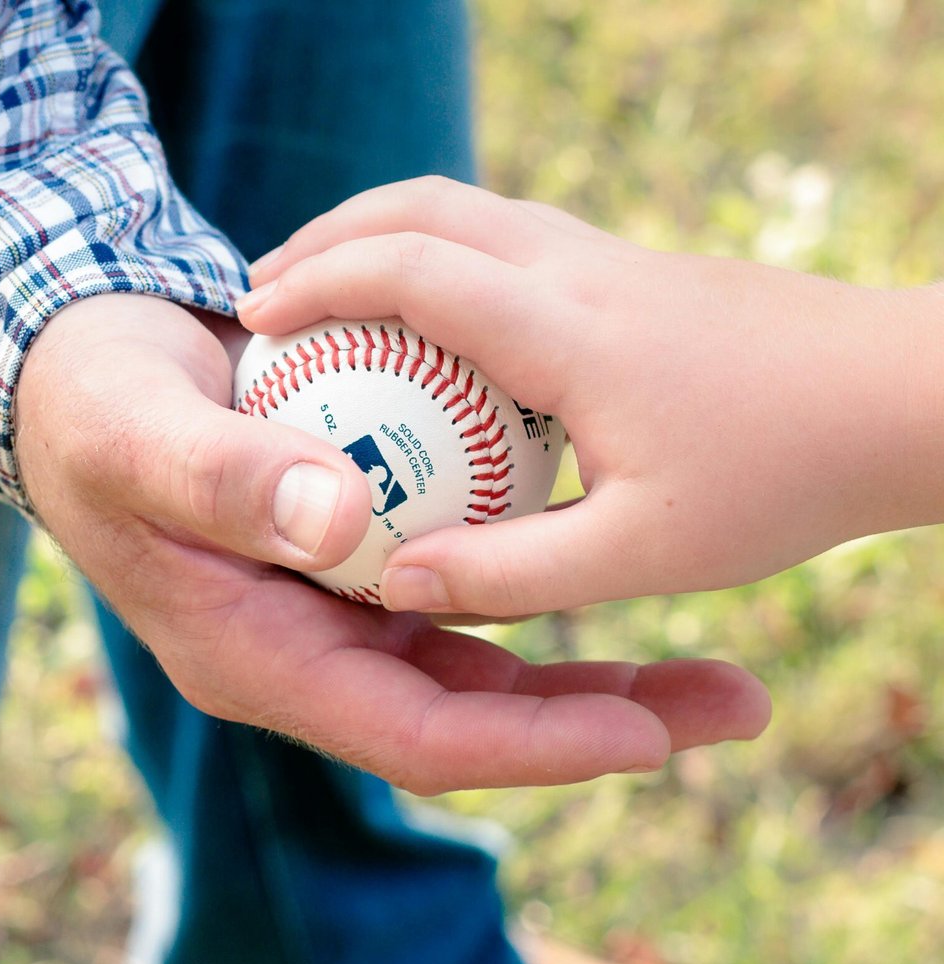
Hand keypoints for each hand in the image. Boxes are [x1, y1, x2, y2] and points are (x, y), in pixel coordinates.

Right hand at [13, 293, 768, 792]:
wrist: (74, 373)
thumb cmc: (90, 407)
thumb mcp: (135, 433)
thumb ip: (220, 477)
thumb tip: (336, 517)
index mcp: (255, 660)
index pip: (410, 734)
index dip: (527, 744)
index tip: (644, 738)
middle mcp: (306, 650)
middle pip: (471, 713)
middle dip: (598, 720)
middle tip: (732, 702)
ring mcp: (334, 604)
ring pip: (483, 655)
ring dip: (593, 662)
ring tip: (713, 666)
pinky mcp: (356, 551)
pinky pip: (465, 582)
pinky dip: (539, 577)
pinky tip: (617, 553)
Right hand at [239, 177, 943, 617]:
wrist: (912, 392)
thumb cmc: (785, 478)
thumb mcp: (645, 551)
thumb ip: (508, 572)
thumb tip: (395, 584)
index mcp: (567, 331)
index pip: (413, 272)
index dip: (320, 285)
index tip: (257, 317)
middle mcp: (578, 272)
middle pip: (426, 209)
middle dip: (329, 239)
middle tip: (265, 296)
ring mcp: (607, 257)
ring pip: (466, 208)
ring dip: (381, 236)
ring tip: (327, 297)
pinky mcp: (630, 268)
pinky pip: (504, 235)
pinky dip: (435, 255)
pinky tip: (431, 325)